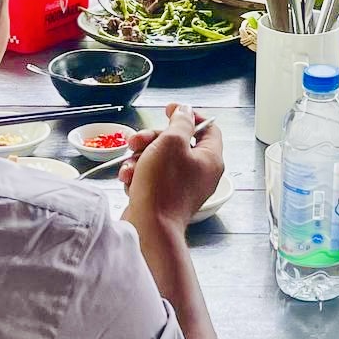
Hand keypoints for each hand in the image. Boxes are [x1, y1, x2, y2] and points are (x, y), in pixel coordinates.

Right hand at [120, 104, 224, 233]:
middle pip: (177, 143)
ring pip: (159, 160)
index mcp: (210, 159)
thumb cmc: (163, 185)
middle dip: (152, 139)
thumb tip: (185, 110)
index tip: (169, 109)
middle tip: (135, 141)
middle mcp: (200, 173)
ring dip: (140, 158)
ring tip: (129, 168)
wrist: (149, 228)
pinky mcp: (165, 199)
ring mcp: (182, 188)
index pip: (207, 128)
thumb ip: (180, 122)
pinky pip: (151, 178)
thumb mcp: (171, 142)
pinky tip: (129, 181)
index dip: (188, 115)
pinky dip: (139, 176)